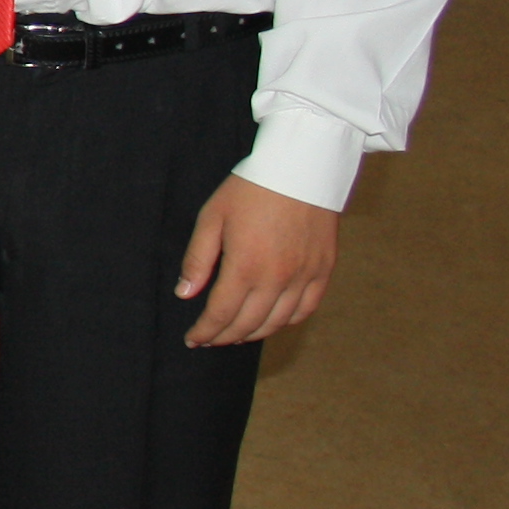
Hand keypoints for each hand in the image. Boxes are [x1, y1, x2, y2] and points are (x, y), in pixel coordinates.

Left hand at [176, 175, 336, 347]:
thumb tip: (185, 293)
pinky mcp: (323, 270)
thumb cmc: (251, 189)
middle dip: (225, 337)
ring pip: (278, 322)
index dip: (205, 331)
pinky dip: (287, 322)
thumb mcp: (212, 218)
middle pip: (248, 324)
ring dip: (254, 334)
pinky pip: (306, 308)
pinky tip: (272, 321)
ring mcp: (304, 276)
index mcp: (245, 266)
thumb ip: (197, 259)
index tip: (193, 338)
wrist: (301, 168)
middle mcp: (277, 278)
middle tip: (210, 339)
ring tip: (237, 335)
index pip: (221, 314)